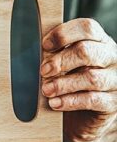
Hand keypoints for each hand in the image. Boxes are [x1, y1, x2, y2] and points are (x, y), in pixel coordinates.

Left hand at [41, 18, 116, 141]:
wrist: (86, 113)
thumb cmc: (72, 81)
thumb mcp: (66, 63)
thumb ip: (56, 53)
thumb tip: (33, 51)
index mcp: (100, 41)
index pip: (87, 28)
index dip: (63, 34)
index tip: (44, 45)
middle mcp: (112, 57)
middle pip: (87, 51)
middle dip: (61, 61)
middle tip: (43, 71)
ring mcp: (116, 79)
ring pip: (91, 78)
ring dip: (63, 84)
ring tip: (46, 90)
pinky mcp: (114, 101)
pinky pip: (93, 100)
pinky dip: (70, 101)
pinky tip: (55, 103)